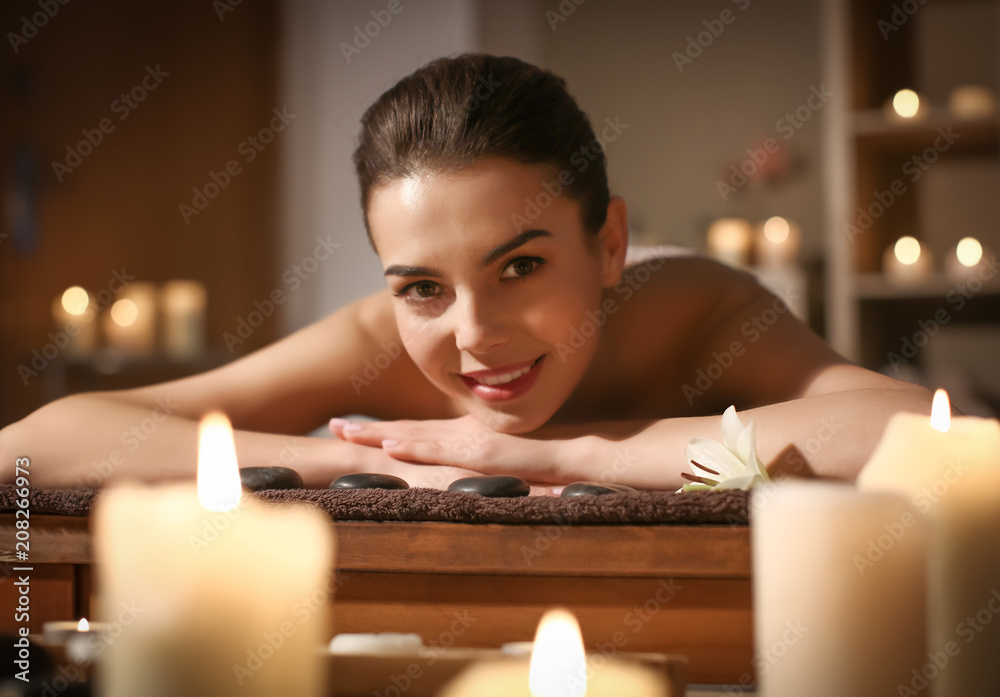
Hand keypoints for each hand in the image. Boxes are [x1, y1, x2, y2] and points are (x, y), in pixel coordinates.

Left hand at [329, 415, 567, 487]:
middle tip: (333, 425)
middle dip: (370, 430)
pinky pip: (443, 451)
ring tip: (345, 431)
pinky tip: (390, 446)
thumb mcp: (506, 464)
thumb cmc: (546, 463)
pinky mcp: (485, 453)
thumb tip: (459, 477)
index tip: (352, 428)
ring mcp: (473, 442)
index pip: (418, 433)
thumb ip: (483, 468)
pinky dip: (414, 446)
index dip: (385, 431)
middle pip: (408, 430)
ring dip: (380, 434)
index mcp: (466, 437)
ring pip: (417, 436)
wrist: (580, 456)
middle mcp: (464, 434)